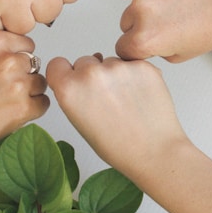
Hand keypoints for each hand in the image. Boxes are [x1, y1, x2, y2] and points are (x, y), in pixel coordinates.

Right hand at [0, 31, 48, 153]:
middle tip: (6, 88)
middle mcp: (9, 61)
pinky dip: (33, 109)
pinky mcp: (23, 108)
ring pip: (41, 84)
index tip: (11, 69)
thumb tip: (15, 50)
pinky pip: (43, 104)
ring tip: (8, 101)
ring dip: (30, 93)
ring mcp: (18, 85)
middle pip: (36, 65)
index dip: (20, 59)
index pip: (28, 45)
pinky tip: (13, 111)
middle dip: (25, 76)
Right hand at [46, 54, 185, 175]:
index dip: (66, 73)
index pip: (57, 64)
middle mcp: (90, 74)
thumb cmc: (118, 146)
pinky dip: (135, 75)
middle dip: (92, 75)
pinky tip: (140, 96)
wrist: (154, 151)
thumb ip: (73, 95)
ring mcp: (118, 66)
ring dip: (115, 74)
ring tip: (126, 101)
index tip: (74, 81)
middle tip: (106, 99)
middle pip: (84, 61)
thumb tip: (78, 75)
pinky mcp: (142, 65)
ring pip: (110, 61)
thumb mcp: (80, 123)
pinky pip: (132, 63)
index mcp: (69, 89)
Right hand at [116, 0, 211, 61]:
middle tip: (167, 23)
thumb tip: (142, 43)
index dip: (136, 48)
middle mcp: (142, 11)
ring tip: (177, 5)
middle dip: (141, 24)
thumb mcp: (180, 54)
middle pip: (126, 22)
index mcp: (145, 38)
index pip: (122, 47)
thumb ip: (154, 50)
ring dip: (149, 3)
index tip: (146, 44)